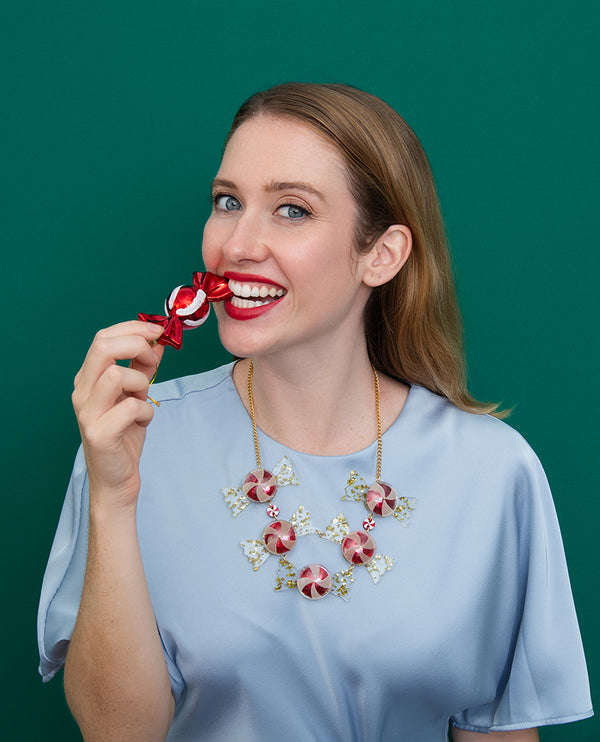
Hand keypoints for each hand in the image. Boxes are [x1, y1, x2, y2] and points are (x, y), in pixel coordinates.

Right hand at [72, 320, 164, 511]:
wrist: (116, 478)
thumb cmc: (125, 434)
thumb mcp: (136, 394)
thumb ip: (144, 367)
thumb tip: (159, 342)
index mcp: (88, 378)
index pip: (103, 337)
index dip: (133, 328)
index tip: (158, 331)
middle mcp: (82, 392)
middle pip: (103, 347)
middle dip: (137, 345)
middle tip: (154, 361)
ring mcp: (87, 412)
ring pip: (116, 374)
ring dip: (141, 382)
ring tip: (144, 398)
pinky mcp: (99, 433)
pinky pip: (130, 407)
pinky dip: (146, 411)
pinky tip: (143, 421)